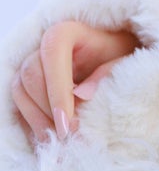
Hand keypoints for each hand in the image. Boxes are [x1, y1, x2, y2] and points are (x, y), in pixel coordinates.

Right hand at [10, 20, 141, 148]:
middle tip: (69, 136)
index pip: (53, 51)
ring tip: (62, 140)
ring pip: (20, 90)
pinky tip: (52, 137)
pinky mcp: (29, 83)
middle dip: (48, 110)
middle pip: (31, 74)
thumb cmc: (123, 54)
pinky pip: (20, 103)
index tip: (69, 125)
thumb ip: (108, 72)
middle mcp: (45, 43)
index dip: (57, 89)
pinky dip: (33, 123)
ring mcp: (33, 63)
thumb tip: (80, 95)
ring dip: (38, 120)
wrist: (117, 56)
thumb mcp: (125, 59)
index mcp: (69, 30)